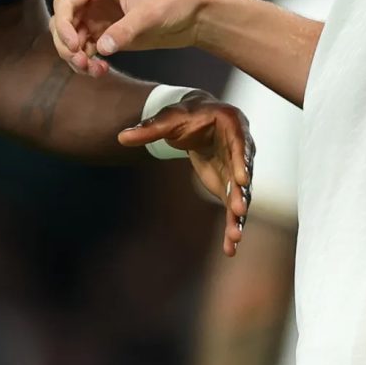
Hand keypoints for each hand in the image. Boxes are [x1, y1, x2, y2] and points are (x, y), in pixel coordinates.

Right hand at [50, 0, 212, 73]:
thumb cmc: (174, 1)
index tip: (73, 46)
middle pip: (64, 22)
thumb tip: (102, 48)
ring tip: (94, 71)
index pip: (66, 2)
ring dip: (77, 57)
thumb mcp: (149, 14)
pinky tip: (101, 70)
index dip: (62, 24)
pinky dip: (89, 61)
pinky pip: (88, 49)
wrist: (195, 14)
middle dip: (67, 45)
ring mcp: (99, 16)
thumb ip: (124, 30)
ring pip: (73, 38)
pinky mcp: (108, 33)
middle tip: (82, 63)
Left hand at [123, 91, 254, 255]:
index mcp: (232, 126)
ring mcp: (238, 171)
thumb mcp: (168, 119)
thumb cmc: (186, 115)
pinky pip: (233, 208)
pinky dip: (231, 226)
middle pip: (244, 175)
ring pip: (241, 196)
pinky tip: (229, 249)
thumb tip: (121, 137)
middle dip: (241, 194)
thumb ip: (149, 128)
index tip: (242, 180)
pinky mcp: (230, 187)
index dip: (241, 162)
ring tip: (234, 239)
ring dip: (238, 217)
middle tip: (239, 211)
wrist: (199, 121)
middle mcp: (243, 149)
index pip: (240, 145)